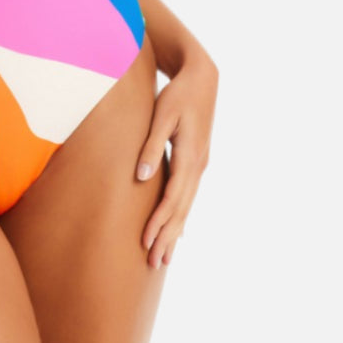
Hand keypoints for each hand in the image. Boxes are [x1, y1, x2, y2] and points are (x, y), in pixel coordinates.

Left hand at [135, 52, 218, 268]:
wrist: (202, 78)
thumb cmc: (178, 94)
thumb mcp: (162, 115)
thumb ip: (150, 146)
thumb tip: (141, 176)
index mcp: (189, 156)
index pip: (172, 198)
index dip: (159, 222)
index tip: (145, 242)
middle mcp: (198, 165)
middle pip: (181, 209)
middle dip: (168, 237)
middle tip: (155, 263)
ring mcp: (200, 165)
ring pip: (187, 206)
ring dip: (175, 232)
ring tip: (165, 257)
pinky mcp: (197, 161)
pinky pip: (188, 196)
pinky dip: (182, 216)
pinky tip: (178, 231)